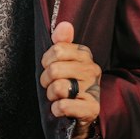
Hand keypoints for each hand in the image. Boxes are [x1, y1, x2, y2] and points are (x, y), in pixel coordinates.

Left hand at [40, 21, 100, 138]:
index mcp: (84, 54)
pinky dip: (56, 109)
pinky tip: (60, 109)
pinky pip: (63, 106)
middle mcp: (92, 69)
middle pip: (54, 69)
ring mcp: (93, 89)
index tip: (49, 67)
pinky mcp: (92, 108)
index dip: (46, 61)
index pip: (57, 49)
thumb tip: (64, 24)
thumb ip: (61, 42)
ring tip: (57, 97)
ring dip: (51, 96)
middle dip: (46, 81)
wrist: (81, 114)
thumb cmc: (69, 83)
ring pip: (58, 88)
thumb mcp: (64, 61)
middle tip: (51, 86)